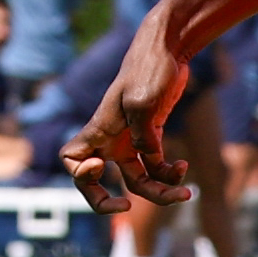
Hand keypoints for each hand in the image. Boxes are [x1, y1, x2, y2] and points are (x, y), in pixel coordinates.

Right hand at [58, 20, 196, 214]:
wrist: (169, 49)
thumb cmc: (151, 70)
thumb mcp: (144, 103)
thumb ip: (142, 136)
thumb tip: (146, 159)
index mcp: (100, 129)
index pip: (72, 160)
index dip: (80, 175)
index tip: (101, 168)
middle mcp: (111, 138)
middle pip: (99, 182)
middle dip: (110, 201)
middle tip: (127, 207)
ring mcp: (130, 140)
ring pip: (137, 181)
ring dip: (159, 191)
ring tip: (185, 193)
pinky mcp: (151, 137)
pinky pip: (155, 168)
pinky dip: (169, 174)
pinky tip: (183, 167)